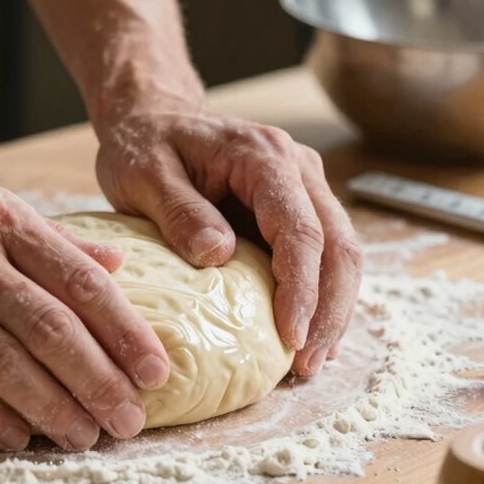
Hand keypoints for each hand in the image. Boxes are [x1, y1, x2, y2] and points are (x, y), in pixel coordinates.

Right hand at [0, 165, 170, 450]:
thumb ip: (49, 236)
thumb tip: (118, 265)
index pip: (79, 278)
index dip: (125, 330)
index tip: (156, 370)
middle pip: (48, 328)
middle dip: (98, 381)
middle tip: (128, 421)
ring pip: (0, 362)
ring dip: (49, 409)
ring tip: (82, 437)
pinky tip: (14, 438)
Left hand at [94, 102, 362, 376]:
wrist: (151, 118)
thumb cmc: (143, 145)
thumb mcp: (144, 174)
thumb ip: (179, 212)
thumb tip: (217, 255)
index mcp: (263, 156)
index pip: (300, 229)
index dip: (301, 288)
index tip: (291, 336)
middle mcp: (297, 168)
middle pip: (337, 245)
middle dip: (330, 310)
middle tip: (308, 365)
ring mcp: (302, 187)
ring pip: (340, 253)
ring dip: (332, 310)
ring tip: (311, 363)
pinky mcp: (294, 208)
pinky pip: (320, 255)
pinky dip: (319, 297)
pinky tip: (306, 337)